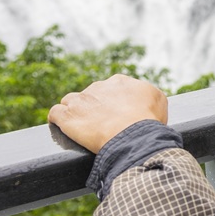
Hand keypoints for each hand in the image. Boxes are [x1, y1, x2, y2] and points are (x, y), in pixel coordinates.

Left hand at [48, 74, 167, 153]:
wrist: (133, 134)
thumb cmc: (148, 120)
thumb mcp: (159, 100)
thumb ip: (147, 95)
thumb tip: (142, 99)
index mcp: (119, 81)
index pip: (111, 89)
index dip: (113, 103)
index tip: (117, 116)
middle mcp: (98, 86)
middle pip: (91, 95)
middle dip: (94, 108)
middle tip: (103, 125)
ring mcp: (80, 100)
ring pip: (71, 101)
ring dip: (75, 111)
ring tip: (81, 127)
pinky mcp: (67, 116)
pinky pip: (55, 113)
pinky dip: (58, 119)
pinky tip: (63, 127)